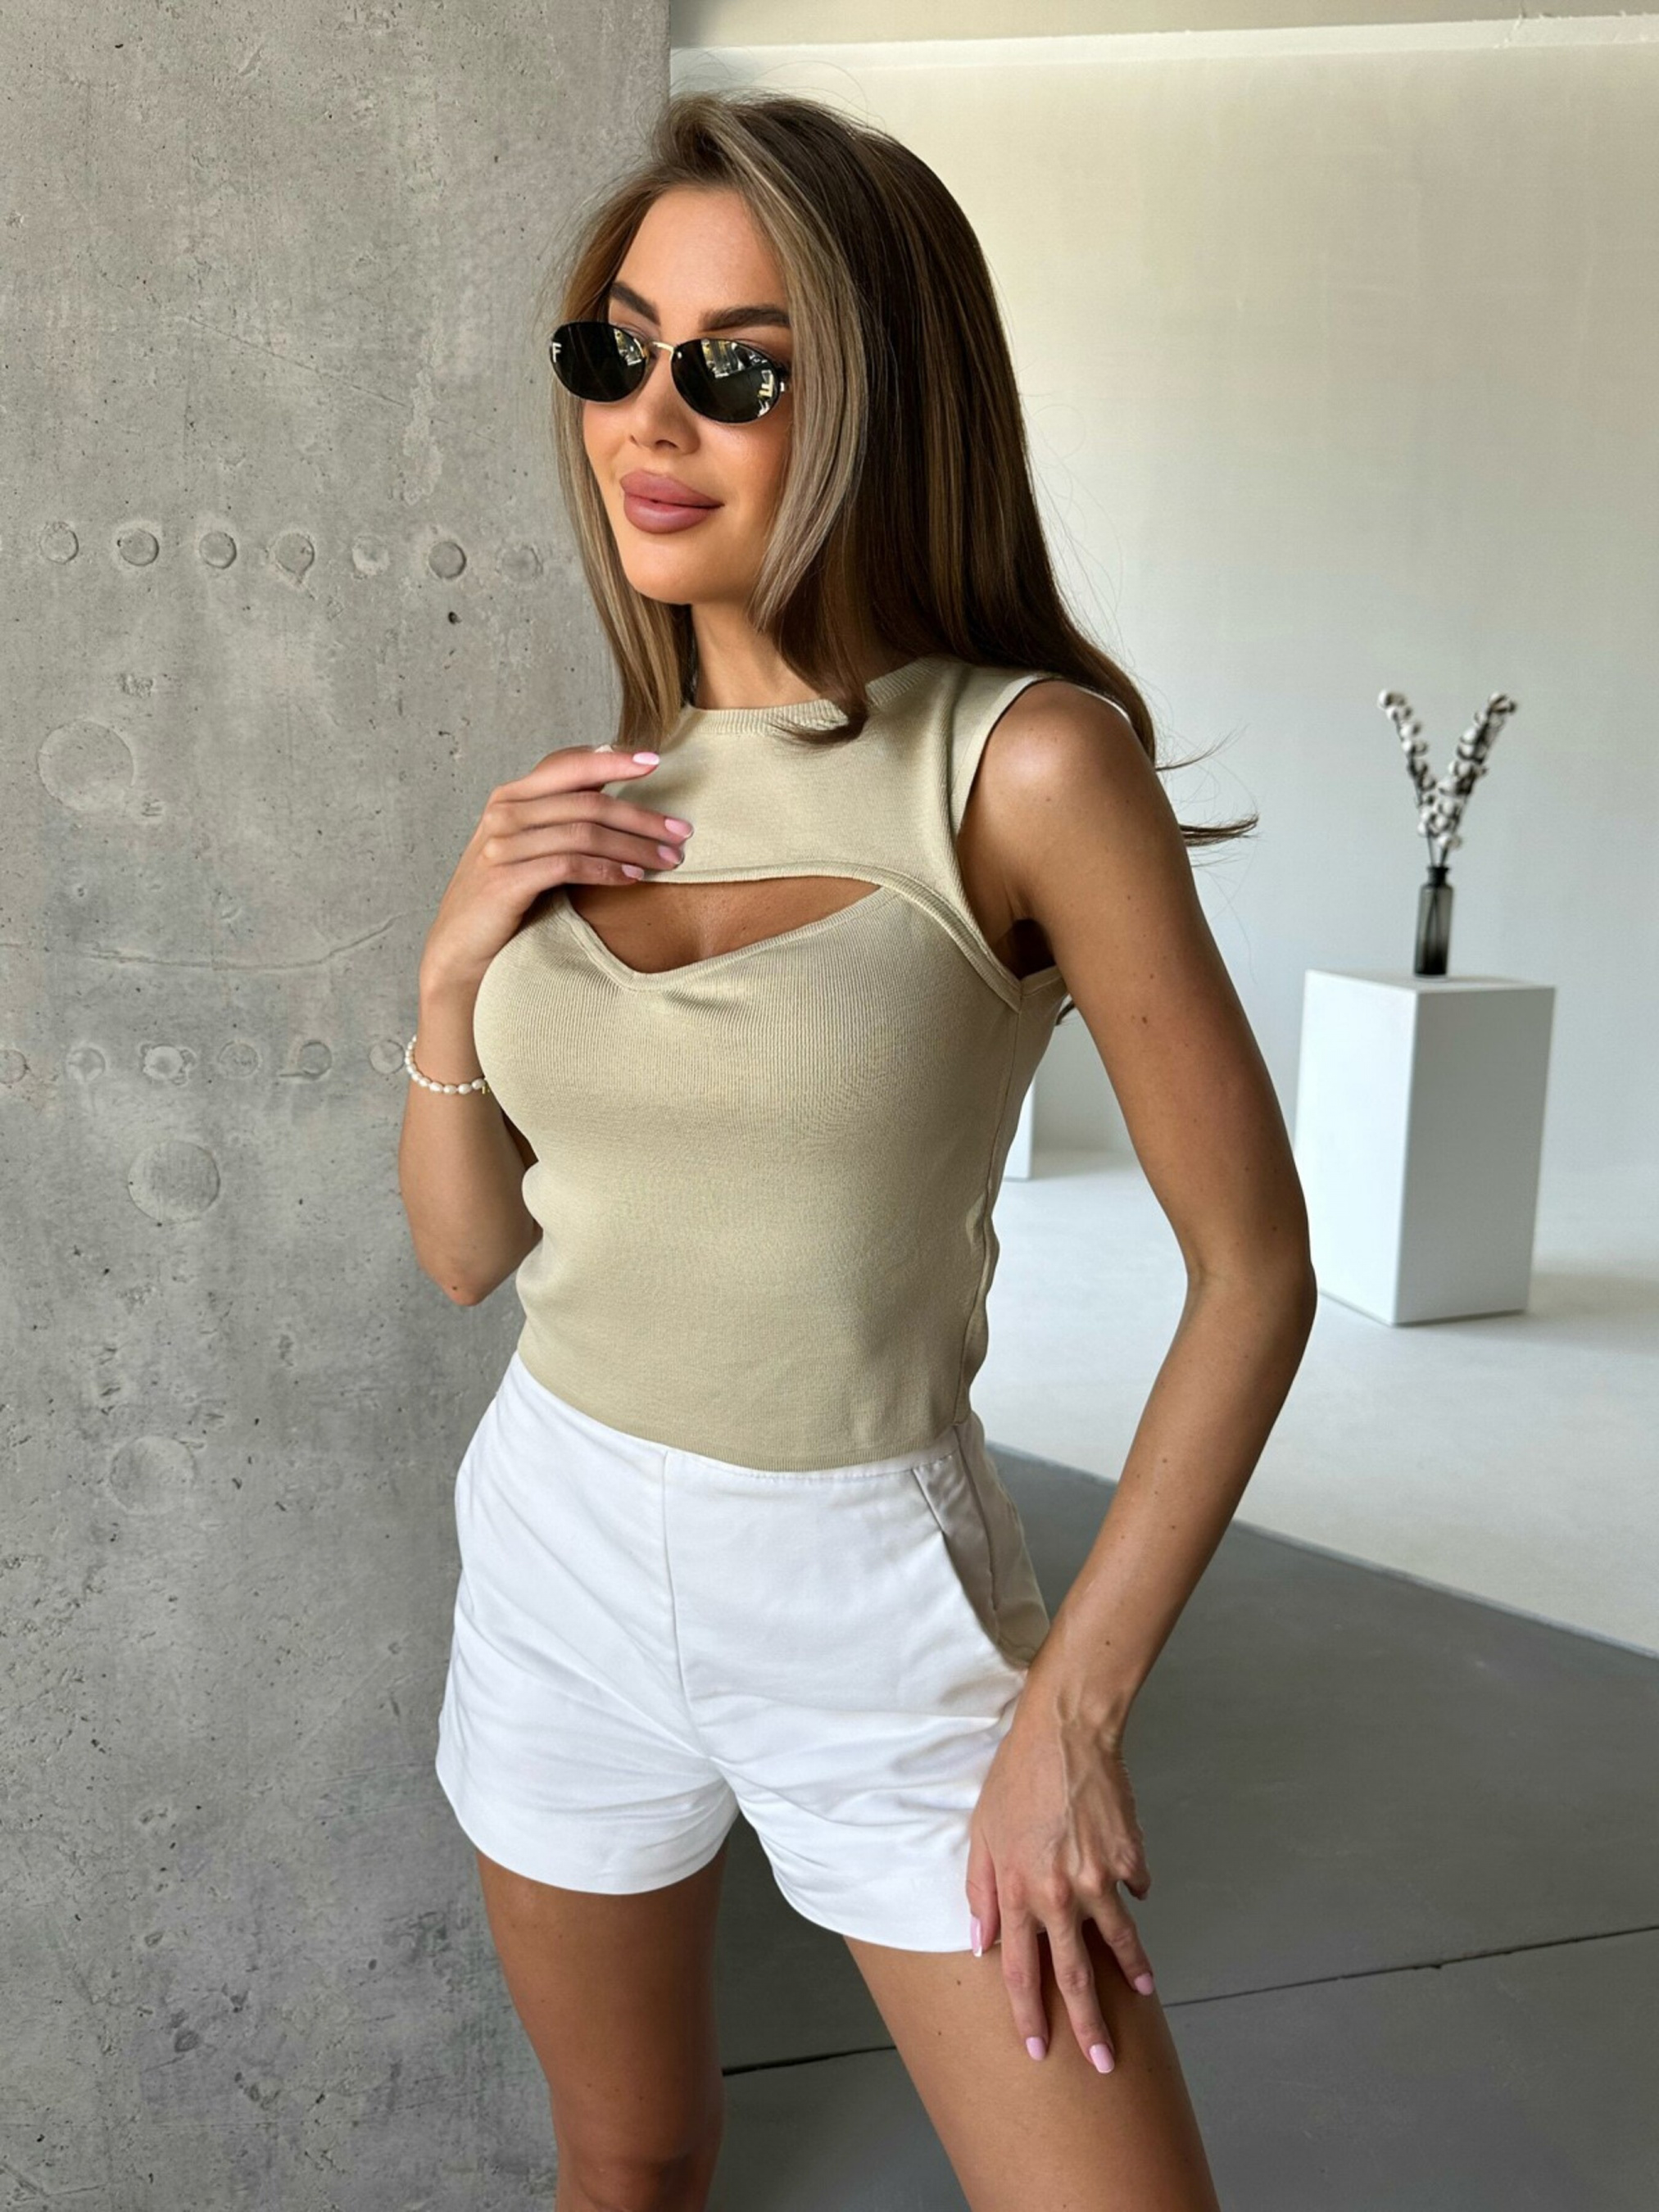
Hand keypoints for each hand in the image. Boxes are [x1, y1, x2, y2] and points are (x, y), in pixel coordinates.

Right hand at [419, 743, 693, 992]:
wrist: (459, 952)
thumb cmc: (503, 901)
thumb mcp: (528, 850)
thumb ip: (558, 819)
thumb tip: (611, 791)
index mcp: (510, 797)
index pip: (568, 764)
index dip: (613, 759)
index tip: (656, 762)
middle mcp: (503, 813)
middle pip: (587, 801)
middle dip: (642, 816)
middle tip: (682, 831)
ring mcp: (502, 845)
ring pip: (585, 832)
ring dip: (635, 845)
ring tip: (669, 860)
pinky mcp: (506, 880)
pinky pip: (570, 865)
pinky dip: (608, 869)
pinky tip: (634, 877)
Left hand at [965, 1701, 1156, 2073]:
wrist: (1066, 1733)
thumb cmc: (1016, 1778)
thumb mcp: (980, 1833)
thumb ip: (980, 1892)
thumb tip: (981, 1942)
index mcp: (1018, 1891)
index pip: (1021, 1970)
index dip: (1028, 2013)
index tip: (1038, 2047)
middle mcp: (1059, 1893)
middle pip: (1074, 1975)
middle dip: (1089, 2026)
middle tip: (1104, 2062)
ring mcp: (1099, 1877)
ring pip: (1118, 1941)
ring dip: (1131, 1972)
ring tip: (1142, 1993)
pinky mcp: (1130, 1857)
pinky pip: (1134, 1887)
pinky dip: (1131, 1895)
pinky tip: (1131, 1892)